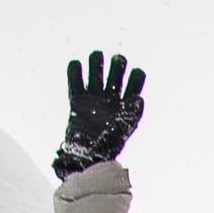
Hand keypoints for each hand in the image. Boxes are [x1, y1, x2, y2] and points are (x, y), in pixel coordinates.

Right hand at [54, 50, 143, 173]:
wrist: (85, 155)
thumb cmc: (107, 145)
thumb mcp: (124, 129)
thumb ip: (132, 113)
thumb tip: (139, 97)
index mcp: (126, 104)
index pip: (135, 83)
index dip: (137, 76)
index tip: (136, 74)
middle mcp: (111, 97)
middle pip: (116, 72)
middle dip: (117, 63)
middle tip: (117, 61)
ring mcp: (94, 97)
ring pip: (96, 70)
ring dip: (96, 61)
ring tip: (97, 57)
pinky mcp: (77, 99)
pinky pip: (75, 80)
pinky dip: (74, 69)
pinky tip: (77, 65)